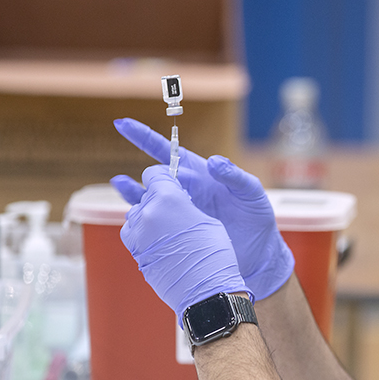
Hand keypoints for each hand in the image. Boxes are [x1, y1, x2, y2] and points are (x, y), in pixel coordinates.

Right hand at [111, 118, 294, 299]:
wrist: (259, 254)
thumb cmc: (258, 219)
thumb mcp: (252, 193)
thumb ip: (235, 176)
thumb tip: (213, 161)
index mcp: (200, 175)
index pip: (168, 152)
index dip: (145, 138)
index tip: (123, 125)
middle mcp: (185, 191)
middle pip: (155, 176)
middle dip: (149, 175)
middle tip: (154, 181)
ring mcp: (180, 212)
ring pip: (148, 198)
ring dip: (132, 192)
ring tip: (119, 184)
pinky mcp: (177, 232)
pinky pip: (153, 222)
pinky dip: (141, 218)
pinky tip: (132, 215)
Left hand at [119, 164, 250, 322]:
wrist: (205, 290)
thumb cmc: (214, 254)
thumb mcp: (207, 220)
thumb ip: (185, 205)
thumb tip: (176, 202)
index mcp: (168, 199)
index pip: (155, 174)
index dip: (165, 176)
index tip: (172, 181)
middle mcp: (147, 212)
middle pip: (146, 193)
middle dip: (159, 197)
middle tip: (177, 208)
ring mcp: (137, 233)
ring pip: (137, 212)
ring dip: (150, 214)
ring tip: (170, 226)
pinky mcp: (134, 251)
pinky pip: (134, 231)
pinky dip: (144, 231)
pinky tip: (161, 239)